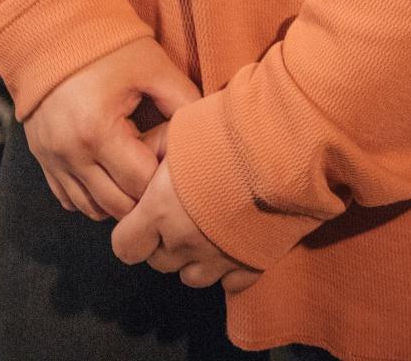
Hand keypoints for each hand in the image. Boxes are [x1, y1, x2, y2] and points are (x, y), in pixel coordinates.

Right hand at [22, 37, 199, 221]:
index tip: (170, 153)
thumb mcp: (151, 66)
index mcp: (97, 131)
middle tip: (157, 165)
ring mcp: (52, 160)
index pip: (140, 182)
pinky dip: (92, 197)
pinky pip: (70, 199)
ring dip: (117, 200)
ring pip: (91, 209)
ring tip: (135, 170)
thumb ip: (182, 99)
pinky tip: (111, 174)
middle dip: (142, 193)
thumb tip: (202, 129)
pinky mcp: (43, 160)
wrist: (53, 33)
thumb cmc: (106, 47)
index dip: (161, 174)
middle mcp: (70, 154)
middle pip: (116, 205)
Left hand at [113, 136, 260, 295]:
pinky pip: (231, 283)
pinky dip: (230, 266)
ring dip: (195, 257)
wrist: (285, 142)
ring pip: (192, 277)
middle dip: (165, 241)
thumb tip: (141, 161)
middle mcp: (185, 242)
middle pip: (160, 262)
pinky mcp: (252, 264)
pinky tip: (237, 239)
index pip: (125, 247)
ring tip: (210, 226)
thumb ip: (154, 153)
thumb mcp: (179, 127)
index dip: (131, 232)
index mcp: (160, 211)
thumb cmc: (229, 128)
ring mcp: (219, 258)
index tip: (143, 216)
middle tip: (183, 211)